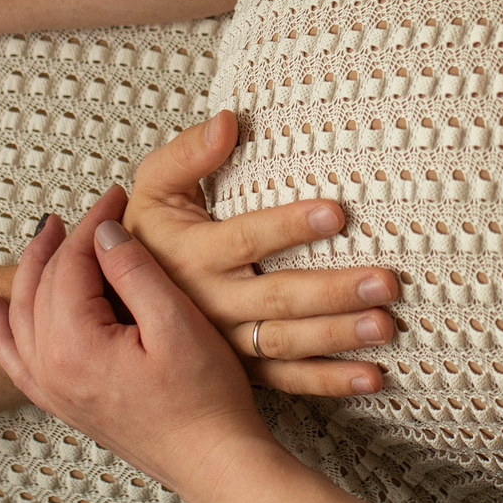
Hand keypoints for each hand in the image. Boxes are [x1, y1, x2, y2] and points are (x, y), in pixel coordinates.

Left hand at [0, 196, 290, 502]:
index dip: (93, 223)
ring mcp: (53, 391)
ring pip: (21, 317)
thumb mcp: (177, 324)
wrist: (214, 464)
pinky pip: (15, 359)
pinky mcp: (63, 404)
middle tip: (96, 210)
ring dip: (31, 272)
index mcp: (74, 346)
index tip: (118, 196)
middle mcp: (51, 369)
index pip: (71, 264)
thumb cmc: (205, 400)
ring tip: (46, 237)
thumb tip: (103, 233)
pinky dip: (0, 329)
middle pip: (42, 285)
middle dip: (65, 240)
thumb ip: (134, 273)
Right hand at [126, 112, 397, 397]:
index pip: (246, 240)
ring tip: (385, 326)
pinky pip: (286, 380)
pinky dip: (329, 382)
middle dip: (333, 292)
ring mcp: (226, 342)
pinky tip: (371, 377)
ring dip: (338, 337)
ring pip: (286, 343)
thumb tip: (228, 121)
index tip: (338, 212)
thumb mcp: (153, 187)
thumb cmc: (147, 235)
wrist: (117, 303)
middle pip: (277, 299)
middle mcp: (209, 303)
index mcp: (191, 255)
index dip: (289, 226)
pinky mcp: (241, 368)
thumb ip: (187, 153)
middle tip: (384, 282)